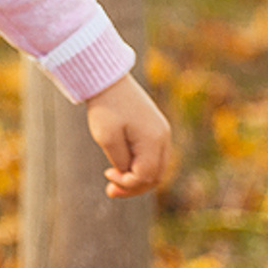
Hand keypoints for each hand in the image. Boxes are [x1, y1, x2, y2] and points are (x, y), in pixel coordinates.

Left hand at [84, 73, 171, 198]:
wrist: (106, 76)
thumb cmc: (104, 106)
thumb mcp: (106, 137)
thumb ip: (120, 161)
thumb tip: (129, 176)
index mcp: (154, 140)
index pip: (147, 176)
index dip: (127, 184)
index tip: (107, 175)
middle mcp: (163, 137)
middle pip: (155, 175)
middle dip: (134, 186)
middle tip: (111, 190)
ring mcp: (161, 131)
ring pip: (155, 166)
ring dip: (137, 177)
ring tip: (115, 180)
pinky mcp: (154, 126)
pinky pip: (152, 154)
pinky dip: (139, 164)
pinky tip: (122, 165)